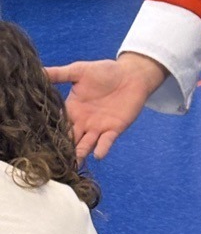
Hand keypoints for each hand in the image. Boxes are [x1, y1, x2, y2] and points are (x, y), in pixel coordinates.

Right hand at [46, 53, 166, 159]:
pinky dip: (102, 148)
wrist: (131, 74)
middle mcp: (82, 122)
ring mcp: (97, 128)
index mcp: (71, 110)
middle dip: (62, 149)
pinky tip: (97, 154)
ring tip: (72, 162)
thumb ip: (59, 74)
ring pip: (85, 145)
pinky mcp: (114, 130)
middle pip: (69, 140)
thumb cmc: (105, 71)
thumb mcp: (79, 71)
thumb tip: (36, 72)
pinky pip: (106, 142)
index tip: (39, 141)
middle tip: (52, 160)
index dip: (50, 132)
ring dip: (79, 154)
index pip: (58, 124)